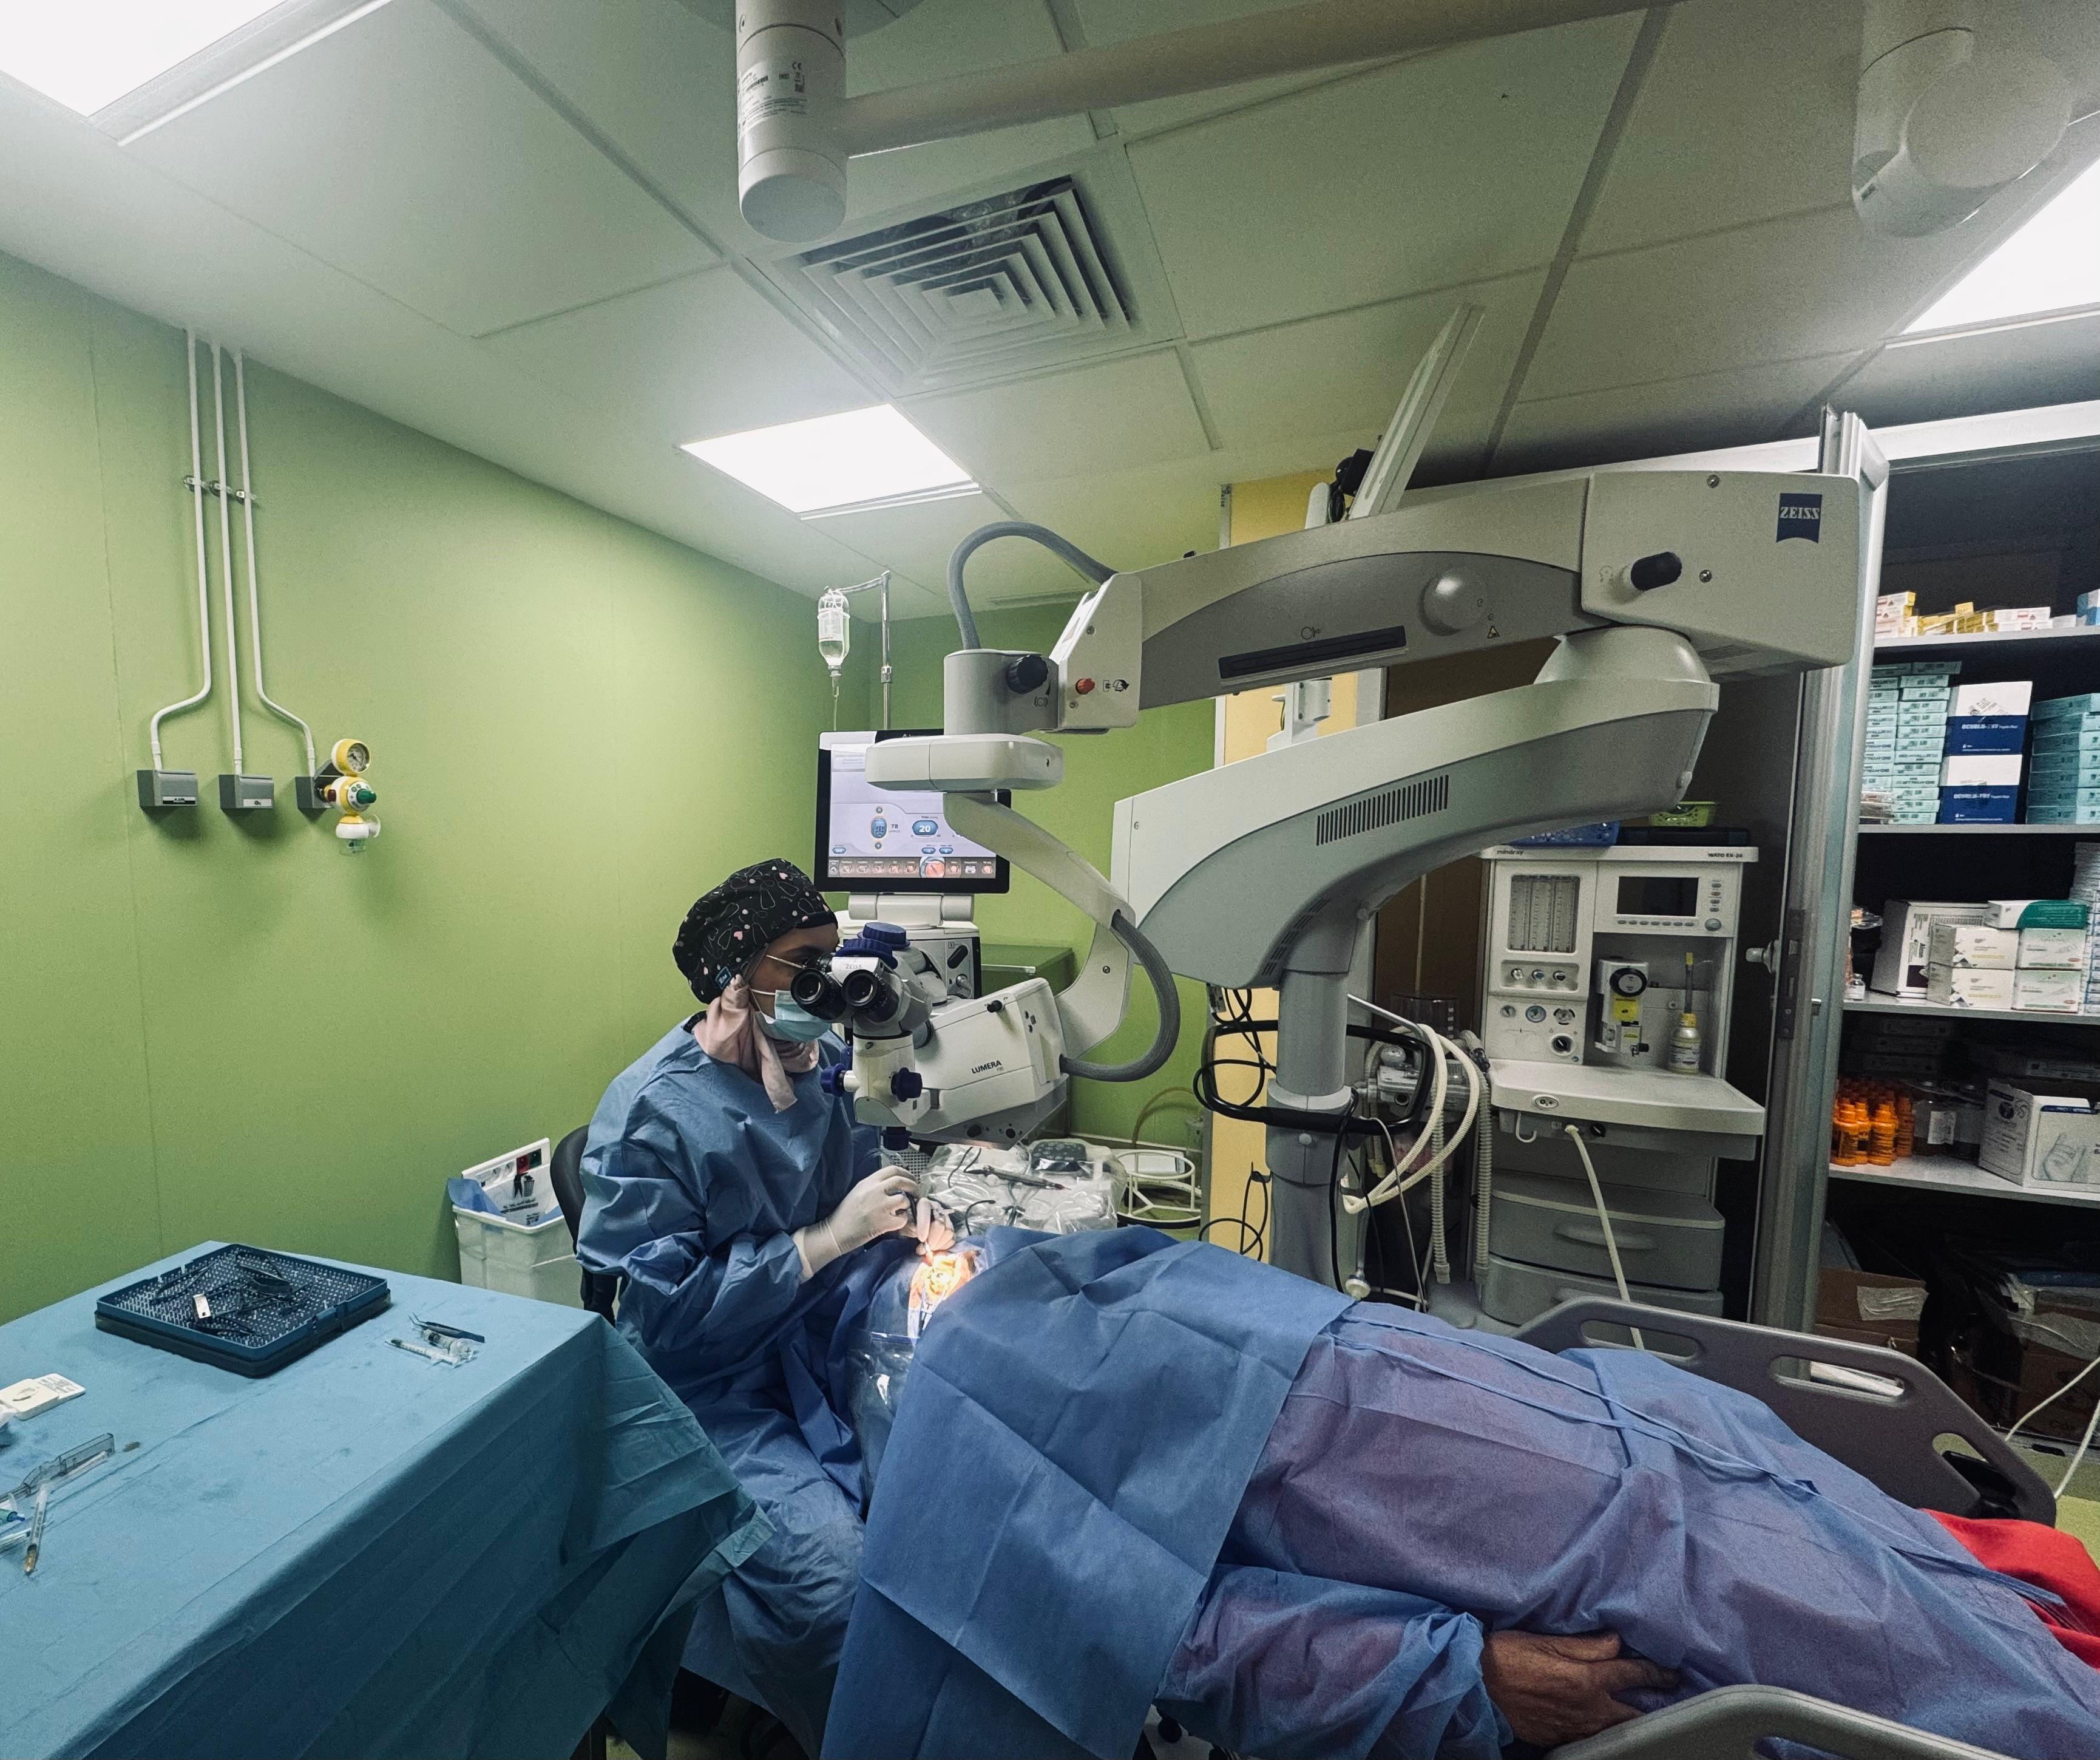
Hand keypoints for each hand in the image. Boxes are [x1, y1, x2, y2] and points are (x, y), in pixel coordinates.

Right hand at [793, 1169, 918, 1278]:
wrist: (835, 1232)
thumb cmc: (845, 1214)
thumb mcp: (858, 1191)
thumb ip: (874, 1185)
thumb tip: (894, 1182)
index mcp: (867, 1182)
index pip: (892, 1170)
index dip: (906, 1173)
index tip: (911, 1179)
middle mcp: (874, 1191)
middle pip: (901, 1181)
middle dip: (913, 1186)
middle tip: (916, 1192)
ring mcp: (879, 1206)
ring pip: (903, 1200)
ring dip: (906, 1205)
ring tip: (901, 1211)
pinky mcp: (882, 1222)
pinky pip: (902, 1218)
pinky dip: (902, 1221)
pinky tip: (895, 1222)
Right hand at [1480, 1630, 1678, 1747]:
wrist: (1476, 1688)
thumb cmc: (1506, 1656)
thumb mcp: (1545, 1641)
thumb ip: (1585, 1644)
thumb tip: (1616, 1641)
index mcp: (1587, 1679)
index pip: (1632, 1674)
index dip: (1655, 1673)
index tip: (1672, 1674)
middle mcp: (1587, 1708)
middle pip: (1630, 1714)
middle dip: (1648, 1707)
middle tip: (1662, 1700)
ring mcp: (1574, 1728)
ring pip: (1612, 1729)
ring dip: (1626, 1720)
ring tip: (1635, 1712)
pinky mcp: (1560, 1738)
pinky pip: (1590, 1736)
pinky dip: (1601, 1729)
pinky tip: (1600, 1722)